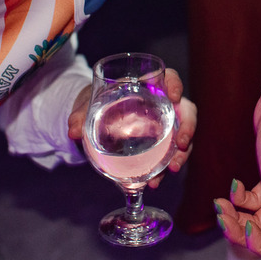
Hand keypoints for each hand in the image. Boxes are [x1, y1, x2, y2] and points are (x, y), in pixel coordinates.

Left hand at [67, 67, 196, 187]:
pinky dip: (164, 169)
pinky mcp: (158, 146)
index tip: (174, 97)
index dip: (175, 84)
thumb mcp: (86, 105)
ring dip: (181, 154)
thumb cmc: (93, 104)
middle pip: (185, 111)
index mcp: (146, 86)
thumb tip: (73, 131)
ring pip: (182, 136)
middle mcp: (161, 105)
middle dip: (188, 127)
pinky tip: (154, 181)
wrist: (91, 123)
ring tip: (171, 170)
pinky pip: (169, 155)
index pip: (169, 78)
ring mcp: (163, 126)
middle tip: (180, 144)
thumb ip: (79, 115)